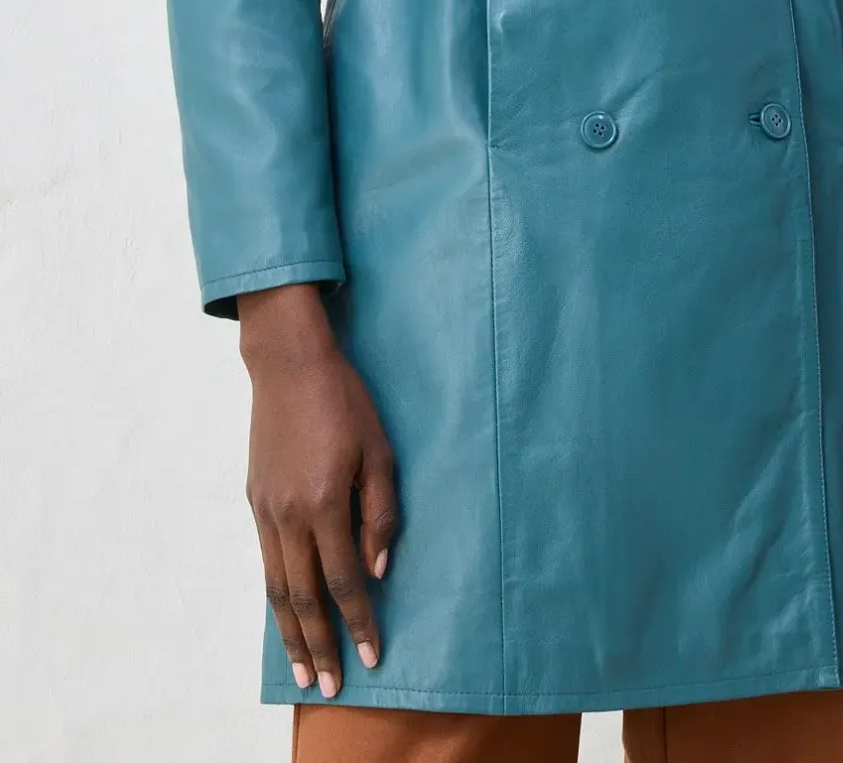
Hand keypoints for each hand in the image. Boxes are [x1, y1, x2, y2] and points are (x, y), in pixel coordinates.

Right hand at [238, 284, 398, 696]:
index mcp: (325, 503)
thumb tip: (378, 571)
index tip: (373, 655)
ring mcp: (266, 510)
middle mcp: (290, 515)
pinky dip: (276, 597)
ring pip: (277, 588)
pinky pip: (266, 562)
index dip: (360, 622)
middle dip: (320, 645)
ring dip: (291, 634)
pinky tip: (286, 615)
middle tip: (330, 686)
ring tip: (303, 669)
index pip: (344, 581)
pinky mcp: (255, 501)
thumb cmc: (346, 402)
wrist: (289, 364)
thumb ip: (381, 515)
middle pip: (304, 597)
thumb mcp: (380, 451)